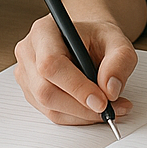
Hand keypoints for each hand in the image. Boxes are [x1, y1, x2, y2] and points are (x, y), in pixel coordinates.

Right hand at [13, 14, 137, 125]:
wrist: (89, 41)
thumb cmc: (99, 38)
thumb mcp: (118, 41)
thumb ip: (119, 61)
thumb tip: (110, 90)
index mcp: (45, 31)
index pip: (51, 64)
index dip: (76, 86)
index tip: (102, 101)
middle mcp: (29, 52)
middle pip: (46, 90)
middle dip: (81, 106)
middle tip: (110, 109)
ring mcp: (26, 75)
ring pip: (49, 106)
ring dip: (82, 114)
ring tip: (111, 109)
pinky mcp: (31, 93)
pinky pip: (52, 113)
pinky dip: (77, 116)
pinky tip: (96, 110)